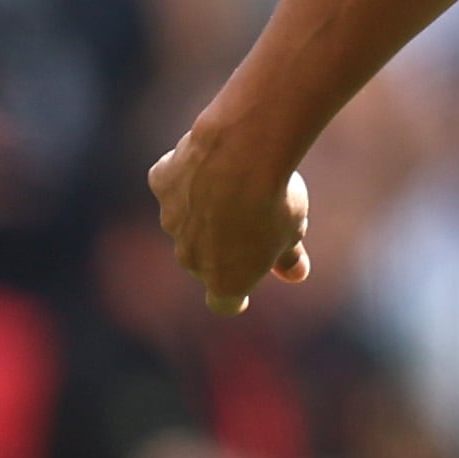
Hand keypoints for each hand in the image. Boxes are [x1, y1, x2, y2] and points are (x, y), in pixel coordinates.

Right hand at [147, 117, 311, 314]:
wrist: (241, 154)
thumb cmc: (273, 200)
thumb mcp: (291, 232)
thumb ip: (289, 257)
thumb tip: (297, 274)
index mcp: (225, 280)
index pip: (224, 302)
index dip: (234, 298)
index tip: (242, 293)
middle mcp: (191, 258)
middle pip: (203, 260)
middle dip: (221, 246)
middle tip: (253, 219)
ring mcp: (171, 221)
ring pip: (186, 220)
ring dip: (204, 209)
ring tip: (235, 181)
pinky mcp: (161, 184)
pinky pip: (175, 183)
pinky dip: (188, 175)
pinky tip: (210, 159)